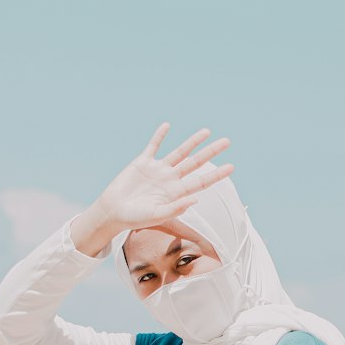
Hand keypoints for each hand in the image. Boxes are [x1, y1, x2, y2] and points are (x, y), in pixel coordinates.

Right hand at [71, 124, 233, 255]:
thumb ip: (176, 208)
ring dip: (192, 142)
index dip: (216, 174)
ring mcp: (157, 170)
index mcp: (176, 193)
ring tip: (207, 131)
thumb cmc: (135, 218)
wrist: (113, 211)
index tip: (231, 167)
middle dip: (210, 152)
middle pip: (195, 163)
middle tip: (227, 142)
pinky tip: (167, 126)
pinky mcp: (142, 162)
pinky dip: (159, 136)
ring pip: (179, 152)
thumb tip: (195, 200)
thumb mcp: (157, 216)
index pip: (201, 181)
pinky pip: (153, 146)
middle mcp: (170, 179)